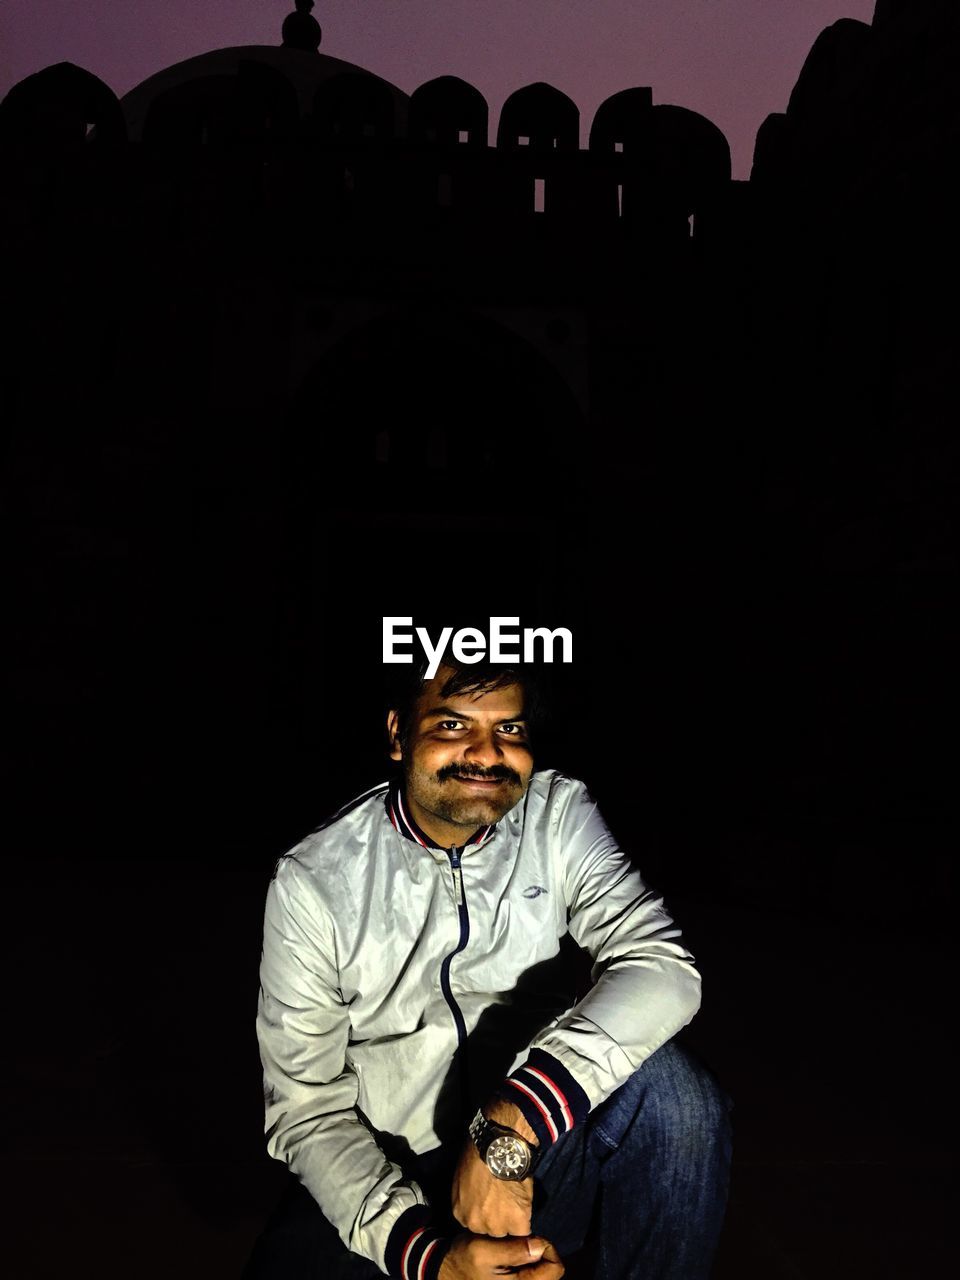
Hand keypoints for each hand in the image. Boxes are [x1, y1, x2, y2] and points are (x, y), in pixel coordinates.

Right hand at [439, 1233, 563, 1279]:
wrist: (446, 1271)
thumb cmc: (464, 1261)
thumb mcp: (484, 1250)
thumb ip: (514, 1249)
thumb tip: (541, 1245)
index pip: (555, 1269)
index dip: (547, 1248)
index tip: (529, 1239)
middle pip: (551, 1271)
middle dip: (539, 1253)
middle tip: (519, 1243)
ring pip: (542, 1271)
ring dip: (532, 1257)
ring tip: (512, 1248)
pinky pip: (531, 1272)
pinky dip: (525, 1261)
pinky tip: (510, 1254)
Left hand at [451, 1101, 537, 1236]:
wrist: (500, 1145)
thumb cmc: (480, 1151)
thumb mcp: (463, 1177)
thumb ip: (469, 1195)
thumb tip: (477, 1198)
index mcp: (459, 1212)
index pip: (475, 1225)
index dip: (486, 1215)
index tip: (493, 1206)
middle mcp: (475, 1223)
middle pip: (490, 1231)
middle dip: (498, 1219)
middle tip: (506, 1201)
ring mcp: (496, 1226)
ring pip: (507, 1232)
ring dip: (513, 1220)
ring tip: (517, 1200)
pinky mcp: (516, 1223)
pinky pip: (524, 1230)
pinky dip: (527, 1218)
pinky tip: (526, 1204)